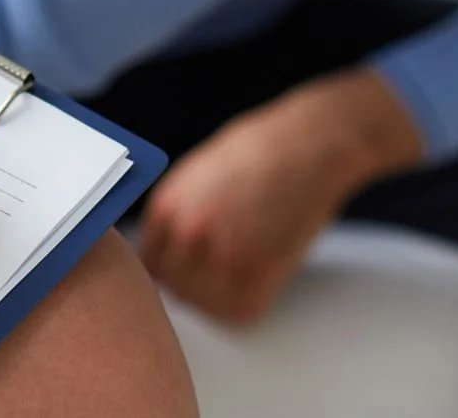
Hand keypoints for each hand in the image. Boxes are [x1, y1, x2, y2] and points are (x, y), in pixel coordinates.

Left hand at [141, 69, 420, 326]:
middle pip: (172, 284)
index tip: (185, 273)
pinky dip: (246, 306)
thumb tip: (176, 249)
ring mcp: (222, 252)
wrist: (307, 145)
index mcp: (167, 205)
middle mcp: (187, 230)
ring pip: (202, 301)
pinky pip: (239, 310)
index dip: (169, 269)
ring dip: (215, 299)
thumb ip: (181, 211)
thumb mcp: (198, 174)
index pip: (150, 260)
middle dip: (190, 286)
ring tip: (236, 283)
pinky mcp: (259, 269)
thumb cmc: (259, 151)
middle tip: (213, 283)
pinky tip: (255, 287)